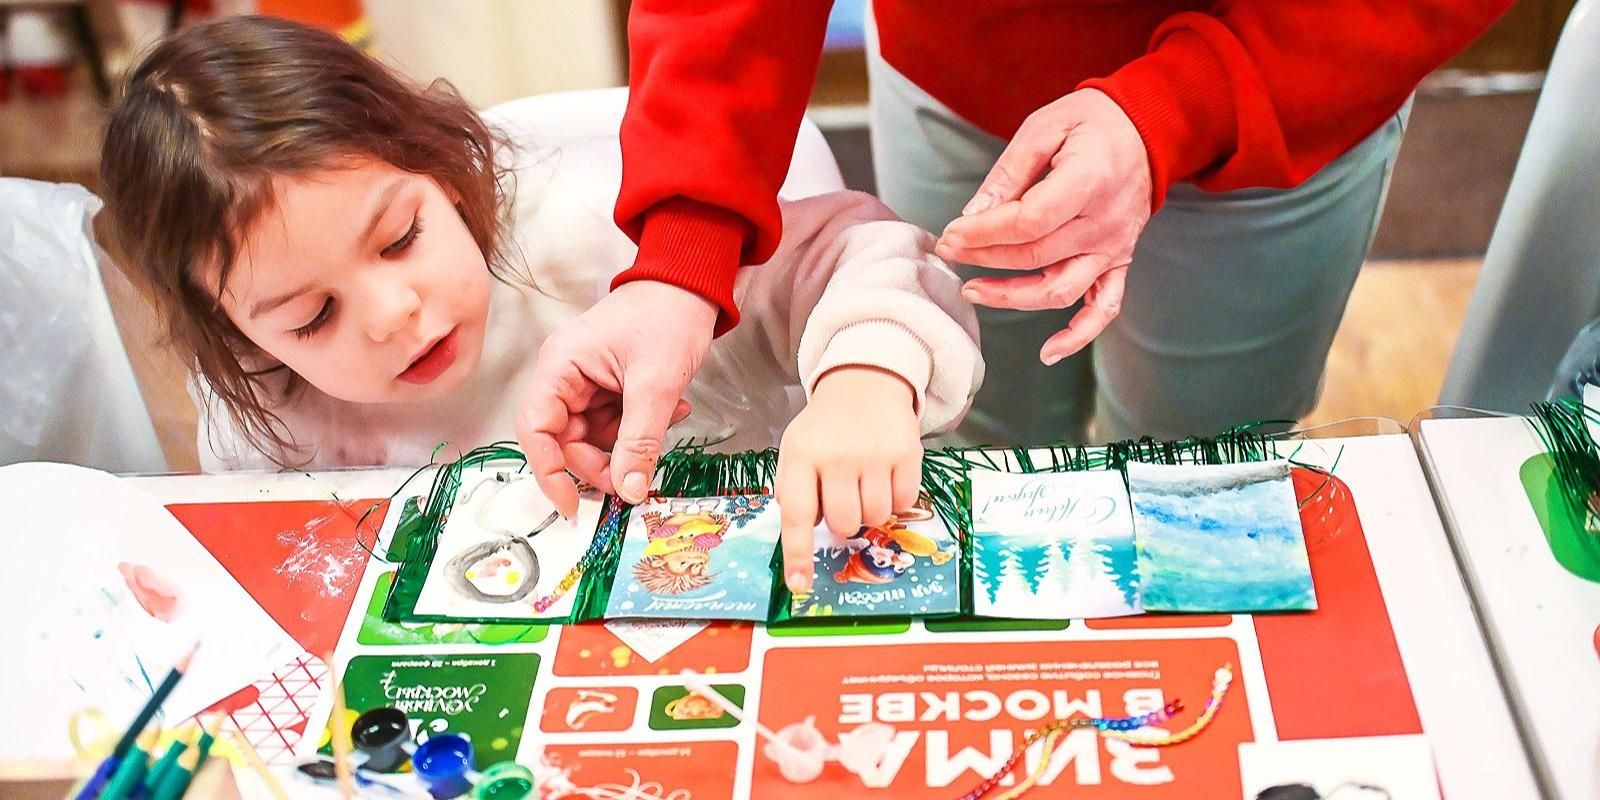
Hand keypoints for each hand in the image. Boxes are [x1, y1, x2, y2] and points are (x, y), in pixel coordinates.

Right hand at [516, 281, 713, 517]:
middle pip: (566, 441)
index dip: (549, 472)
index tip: (573, 506)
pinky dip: (642, 428)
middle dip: (604, 462)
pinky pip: (616, 424)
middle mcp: (566, 375)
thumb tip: (630, 491)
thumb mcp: (656, 384)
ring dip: (631, 443)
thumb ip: (640, 441)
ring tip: (670, 418)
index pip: (535, 430)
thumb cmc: (669, 315)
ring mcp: (587, 381)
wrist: (695, 282)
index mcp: (560, 366)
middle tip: (640, 474)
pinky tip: (673, 409)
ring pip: (595, 437)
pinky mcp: (609, 385)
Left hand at [776, 366, 923, 592]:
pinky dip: (894, 499)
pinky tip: (885, 476)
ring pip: (875, 518)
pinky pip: (903, 503)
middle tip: (843, 495)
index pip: (797, 514)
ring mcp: (874, 454)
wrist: (864, 384)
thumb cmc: (824, 430)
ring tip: (864, 483)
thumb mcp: (796, 452)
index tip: (800, 585)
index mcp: (801, 456)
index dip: (798, 554)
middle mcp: (837, 456)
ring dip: (869, 511)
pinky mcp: (907, 452)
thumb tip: (800, 548)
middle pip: (844, 524)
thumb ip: (795, 494)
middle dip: (844, 521)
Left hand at [936, 88, 1151, 364]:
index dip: (983, 233)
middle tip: (948, 250)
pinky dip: (1078, 335)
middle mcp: (1104, 223)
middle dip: (982, 257)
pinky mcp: (1119, 261)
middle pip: (1034, 256)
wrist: (1148, 131)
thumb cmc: (1092, 123)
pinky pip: (1104, 308)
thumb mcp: (1045, 127)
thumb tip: (973, 214)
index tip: (951, 232)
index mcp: (1089, 181)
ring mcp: (1114, 247)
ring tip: (973, 291)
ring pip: (1059, 289)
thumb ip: (1009, 172)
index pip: (1028, 222)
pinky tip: (1048, 352)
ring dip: (1012, 298)